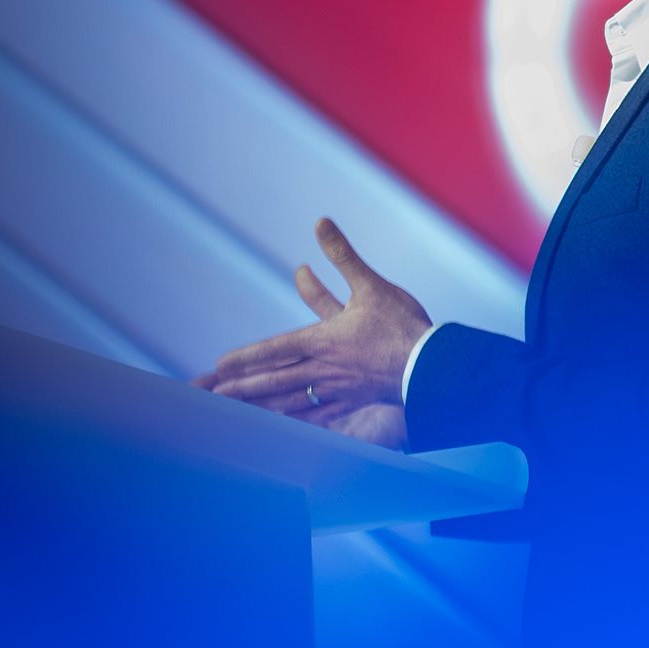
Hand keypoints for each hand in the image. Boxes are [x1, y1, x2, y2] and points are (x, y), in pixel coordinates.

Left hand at [198, 219, 429, 431]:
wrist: (432, 367)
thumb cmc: (402, 325)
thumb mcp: (370, 284)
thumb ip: (342, 255)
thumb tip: (321, 222)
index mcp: (323, 340)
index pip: (274, 349)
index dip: (246, 357)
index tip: (220, 365)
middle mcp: (324, 368)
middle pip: (276, 380)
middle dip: (245, 386)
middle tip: (217, 393)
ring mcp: (339, 388)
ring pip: (294, 399)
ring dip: (265, 404)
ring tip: (243, 410)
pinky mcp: (355, 401)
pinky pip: (320, 414)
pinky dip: (300, 418)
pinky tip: (290, 425)